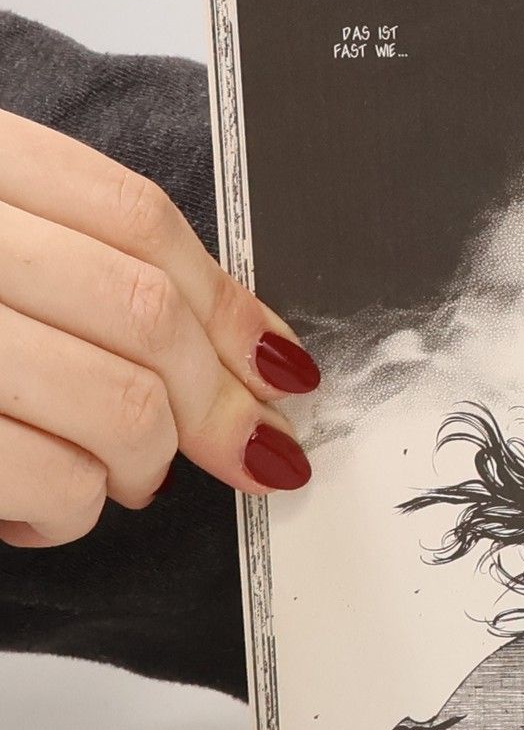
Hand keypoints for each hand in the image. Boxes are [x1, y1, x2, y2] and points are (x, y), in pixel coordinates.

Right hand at [0, 111, 317, 546]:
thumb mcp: (0, 250)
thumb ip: (87, 266)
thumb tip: (253, 352)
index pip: (138, 218)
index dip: (232, 305)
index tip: (288, 369)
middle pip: (144, 312)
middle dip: (217, 402)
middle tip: (246, 451)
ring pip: (121, 404)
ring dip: (142, 464)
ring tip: (115, 478)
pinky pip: (54, 479)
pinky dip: (66, 511)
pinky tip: (37, 508)